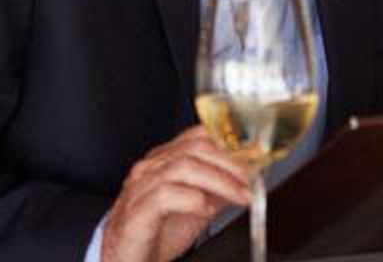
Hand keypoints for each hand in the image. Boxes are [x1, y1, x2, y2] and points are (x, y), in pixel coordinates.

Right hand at [101, 125, 252, 261]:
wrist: (127, 261)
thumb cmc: (158, 233)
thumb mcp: (198, 207)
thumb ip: (220, 189)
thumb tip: (250, 178)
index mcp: (165, 161)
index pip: (198, 135)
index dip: (230, 142)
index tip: (255, 155)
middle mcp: (151, 168)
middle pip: (195, 148)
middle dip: (230, 162)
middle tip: (252, 178)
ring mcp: (140, 188)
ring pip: (182, 167)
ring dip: (219, 180)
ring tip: (239, 195)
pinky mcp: (135, 212)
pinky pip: (164, 196)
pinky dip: (191, 199)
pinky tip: (206, 208)